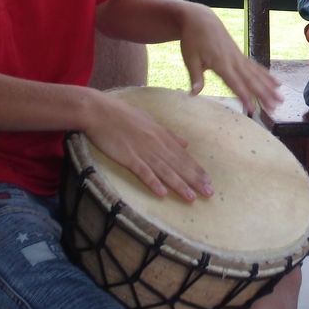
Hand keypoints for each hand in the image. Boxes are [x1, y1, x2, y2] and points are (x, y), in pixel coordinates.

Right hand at [84, 92, 213, 200]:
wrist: (99, 111)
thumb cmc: (123, 115)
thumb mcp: (150, 121)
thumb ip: (168, 134)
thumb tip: (185, 144)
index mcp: (161, 135)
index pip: (183, 156)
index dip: (196, 169)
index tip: (208, 180)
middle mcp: (156, 144)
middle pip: (178, 165)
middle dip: (194, 180)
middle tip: (209, 193)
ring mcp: (142, 151)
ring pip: (165, 171)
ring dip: (179, 185)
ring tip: (192, 197)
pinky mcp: (128, 157)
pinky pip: (142, 172)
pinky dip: (153, 182)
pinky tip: (162, 193)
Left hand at [178, 4, 282, 113]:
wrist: (201, 19)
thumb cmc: (193, 39)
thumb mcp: (190, 58)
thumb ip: (196, 77)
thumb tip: (194, 94)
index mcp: (221, 63)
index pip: (234, 83)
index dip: (244, 97)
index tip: (252, 109)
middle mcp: (233, 60)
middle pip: (251, 81)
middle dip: (264, 95)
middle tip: (275, 107)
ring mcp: (239, 57)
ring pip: (257, 75)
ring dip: (269, 88)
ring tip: (280, 99)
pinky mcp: (240, 55)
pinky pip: (256, 67)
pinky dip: (266, 76)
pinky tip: (276, 83)